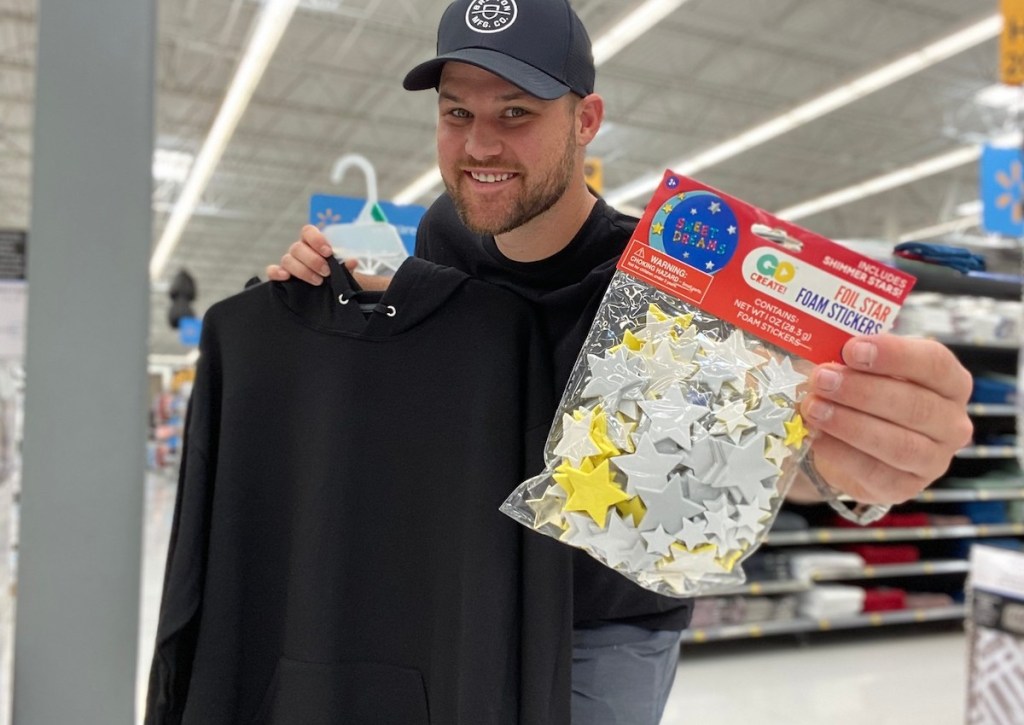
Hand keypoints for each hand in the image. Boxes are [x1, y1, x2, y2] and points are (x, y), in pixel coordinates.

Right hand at [266, 225, 391, 290]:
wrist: (329, 289)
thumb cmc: (334, 274)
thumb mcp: (342, 269)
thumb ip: (346, 264)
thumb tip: (353, 261)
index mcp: (312, 242)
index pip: (308, 231)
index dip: (317, 240)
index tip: (328, 252)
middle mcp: (298, 250)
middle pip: (297, 248)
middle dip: (313, 260)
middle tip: (327, 271)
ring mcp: (288, 262)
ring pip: (287, 260)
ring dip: (303, 270)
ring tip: (318, 281)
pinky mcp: (280, 275)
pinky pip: (271, 271)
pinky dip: (276, 273)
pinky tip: (286, 277)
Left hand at [797, 335, 972, 504]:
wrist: (851, 444)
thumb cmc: (864, 395)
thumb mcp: (864, 370)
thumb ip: (853, 361)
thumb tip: (822, 355)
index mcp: (950, 382)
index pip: (934, 363)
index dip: (894, 354)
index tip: (852, 349)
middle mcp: (952, 423)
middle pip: (914, 405)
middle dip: (862, 391)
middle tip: (822, 379)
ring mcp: (934, 460)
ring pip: (898, 443)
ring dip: (850, 424)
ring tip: (814, 408)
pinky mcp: (906, 487)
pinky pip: (876, 473)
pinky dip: (842, 454)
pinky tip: (817, 437)